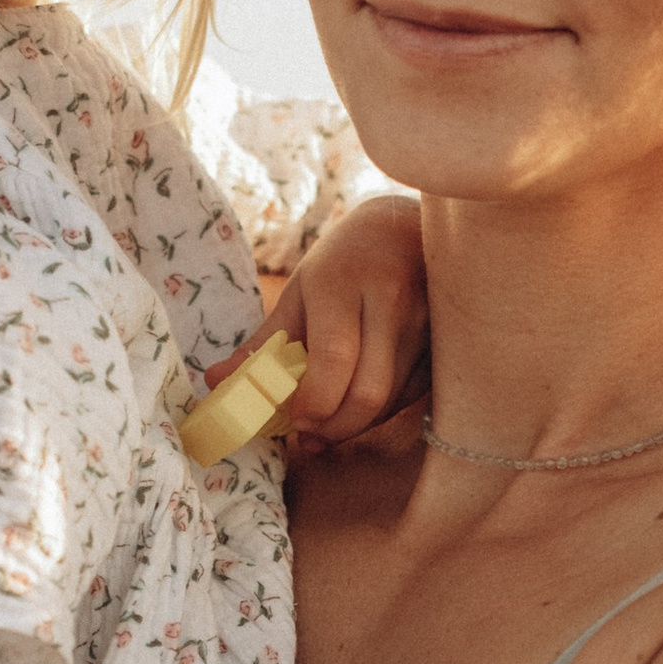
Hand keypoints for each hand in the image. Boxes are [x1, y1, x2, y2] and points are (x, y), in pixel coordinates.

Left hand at [254, 189, 428, 453]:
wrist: (407, 227)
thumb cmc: (343, 262)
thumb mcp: (300, 290)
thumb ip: (263, 342)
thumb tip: (215, 383)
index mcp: (343, 281)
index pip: (333, 359)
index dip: (313, 403)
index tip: (295, 421)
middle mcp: (392, 299)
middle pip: (368, 391)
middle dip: (335, 428)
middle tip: (310, 436)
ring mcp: (427, 319)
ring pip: (393, 399)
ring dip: (357, 425)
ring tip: (330, 424)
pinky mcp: (447, 339)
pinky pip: (412, 394)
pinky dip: (383, 411)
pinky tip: (362, 405)